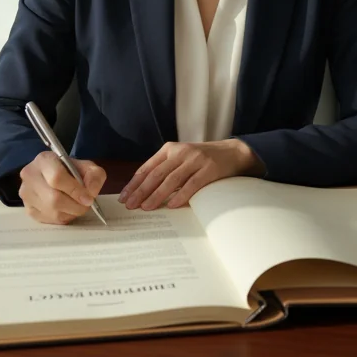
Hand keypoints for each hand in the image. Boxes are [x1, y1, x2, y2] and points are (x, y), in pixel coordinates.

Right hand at [18, 151, 106, 224]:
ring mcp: (26, 194)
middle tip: (86, 205)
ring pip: (52, 211)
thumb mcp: (87, 167)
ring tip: (77, 206)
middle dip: (75, 205)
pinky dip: (63, 218)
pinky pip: (49, 220)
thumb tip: (91, 191)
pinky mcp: (28, 209)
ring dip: (70, 212)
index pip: (57, 178)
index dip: (75, 191)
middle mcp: (30, 176)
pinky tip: (67, 210)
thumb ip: (94, 176)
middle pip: (54, 198)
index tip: (89, 198)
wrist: (55, 176)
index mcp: (44, 160)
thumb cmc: (71, 171)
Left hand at [119, 139, 261, 210]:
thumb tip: (144, 192)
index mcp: (169, 149)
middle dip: (141, 191)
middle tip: (130, 206)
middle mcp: (180, 152)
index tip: (124, 197)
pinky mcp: (209, 169)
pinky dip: (180, 196)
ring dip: (157, 195)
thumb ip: (165, 170)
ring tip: (146, 207)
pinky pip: (191, 185)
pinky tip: (171, 206)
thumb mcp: (181, 159)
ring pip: (171, 180)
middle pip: (156, 174)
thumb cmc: (203, 160)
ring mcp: (195, 160)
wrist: (233, 153)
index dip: (134, 183)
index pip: (147, 168)